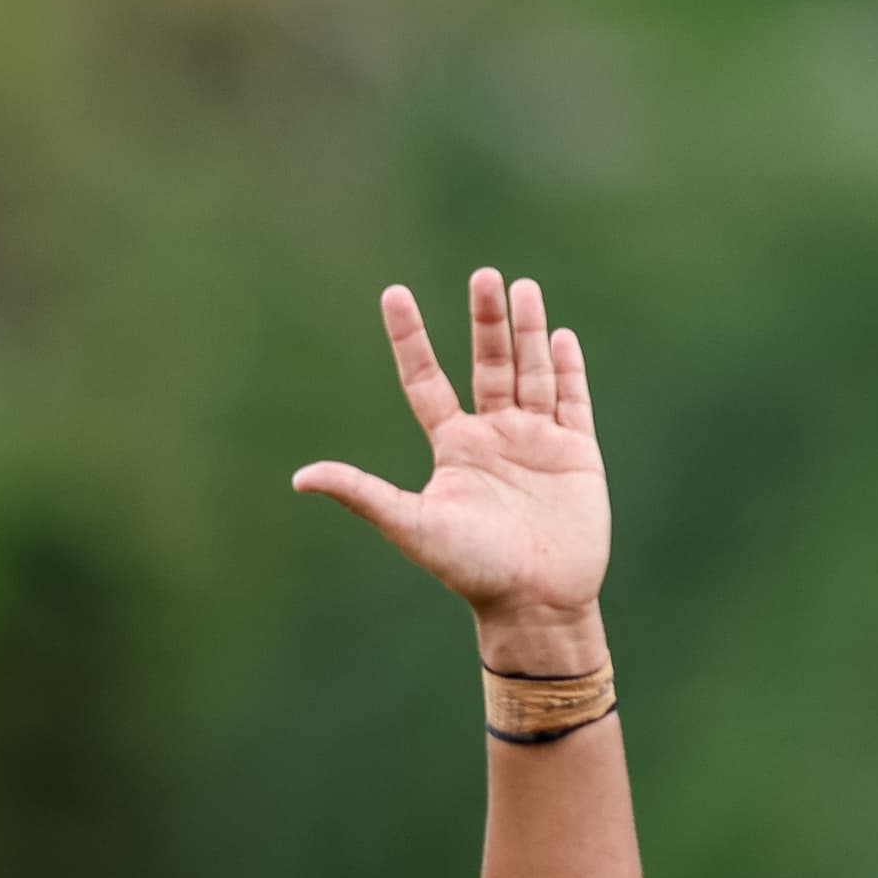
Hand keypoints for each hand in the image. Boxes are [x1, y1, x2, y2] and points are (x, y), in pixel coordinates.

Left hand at [295, 271, 610, 662]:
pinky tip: (563, 336)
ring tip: (523, 287)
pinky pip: (574, 400)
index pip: (426, 380)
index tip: (394, 293)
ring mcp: (537, 441)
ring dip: (529, 330)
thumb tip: (300, 477)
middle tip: (485, 274)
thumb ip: (364, 494)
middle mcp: (494, 435)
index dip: (410, 337)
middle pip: (488, 363)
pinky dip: (569, 369)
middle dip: (486, 320)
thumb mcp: (413, 525)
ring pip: (532, 372)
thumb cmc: (471, 569)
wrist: (536, 603)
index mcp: (453, 447)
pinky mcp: (577, 453)